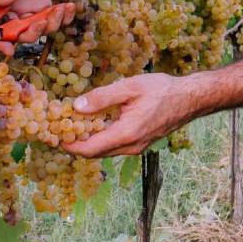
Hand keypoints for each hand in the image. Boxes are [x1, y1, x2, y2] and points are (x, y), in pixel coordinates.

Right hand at [0, 0, 75, 55]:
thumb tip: (2, 2)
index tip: (8, 49)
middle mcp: (13, 5)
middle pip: (17, 31)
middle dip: (31, 32)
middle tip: (44, 23)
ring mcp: (29, 7)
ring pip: (37, 28)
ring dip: (51, 24)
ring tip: (61, 9)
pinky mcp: (45, 6)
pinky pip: (53, 19)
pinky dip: (62, 17)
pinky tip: (68, 6)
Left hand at [62, 73, 198, 156]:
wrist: (190, 98)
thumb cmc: (162, 90)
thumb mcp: (129, 87)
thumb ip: (102, 98)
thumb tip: (76, 107)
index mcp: (126, 134)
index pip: (89, 149)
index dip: (68, 145)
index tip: (52, 136)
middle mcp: (130, 147)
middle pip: (94, 153)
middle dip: (74, 143)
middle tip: (56, 129)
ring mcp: (136, 147)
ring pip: (104, 151)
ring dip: (86, 141)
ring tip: (69, 124)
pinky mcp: (139, 143)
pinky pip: (113, 146)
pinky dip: (99, 138)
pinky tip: (92, 123)